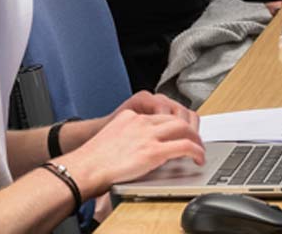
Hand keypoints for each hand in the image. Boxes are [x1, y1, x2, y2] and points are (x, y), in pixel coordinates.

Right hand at [66, 91, 197, 153]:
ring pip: (184, 128)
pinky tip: (198, 157)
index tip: (182, 130)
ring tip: (199, 148)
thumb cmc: (92, 160)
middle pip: (177, 116)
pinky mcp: (154, 151)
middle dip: (190, 127)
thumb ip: (129, 135)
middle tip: (195, 139)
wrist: (82, 169)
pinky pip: (185, 146)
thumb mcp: (112, 137)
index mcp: (132, 116)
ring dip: (196, 138)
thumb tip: (138, 147)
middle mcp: (142, 121)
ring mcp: (149, 135)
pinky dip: (196, 151)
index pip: (163, 110)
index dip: (177, 121)